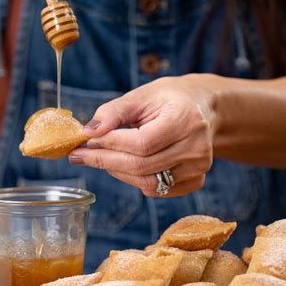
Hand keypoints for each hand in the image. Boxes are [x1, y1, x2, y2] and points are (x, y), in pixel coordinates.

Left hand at [69, 75, 217, 197]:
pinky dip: (136, 181)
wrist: (203, 108)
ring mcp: (199, 168)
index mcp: (185, 120)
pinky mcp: (196, 180)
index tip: (86, 141)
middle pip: (142, 166)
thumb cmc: (169, 99)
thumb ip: (114, 112)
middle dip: (106, 161)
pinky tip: (127, 165)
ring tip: (103, 158)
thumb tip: (89, 132)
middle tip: (82, 155)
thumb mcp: (141, 95)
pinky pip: (158, 190)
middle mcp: (197, 147)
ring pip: (148, 183)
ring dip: (118, 173)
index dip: (110, 144)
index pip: (142, 143)